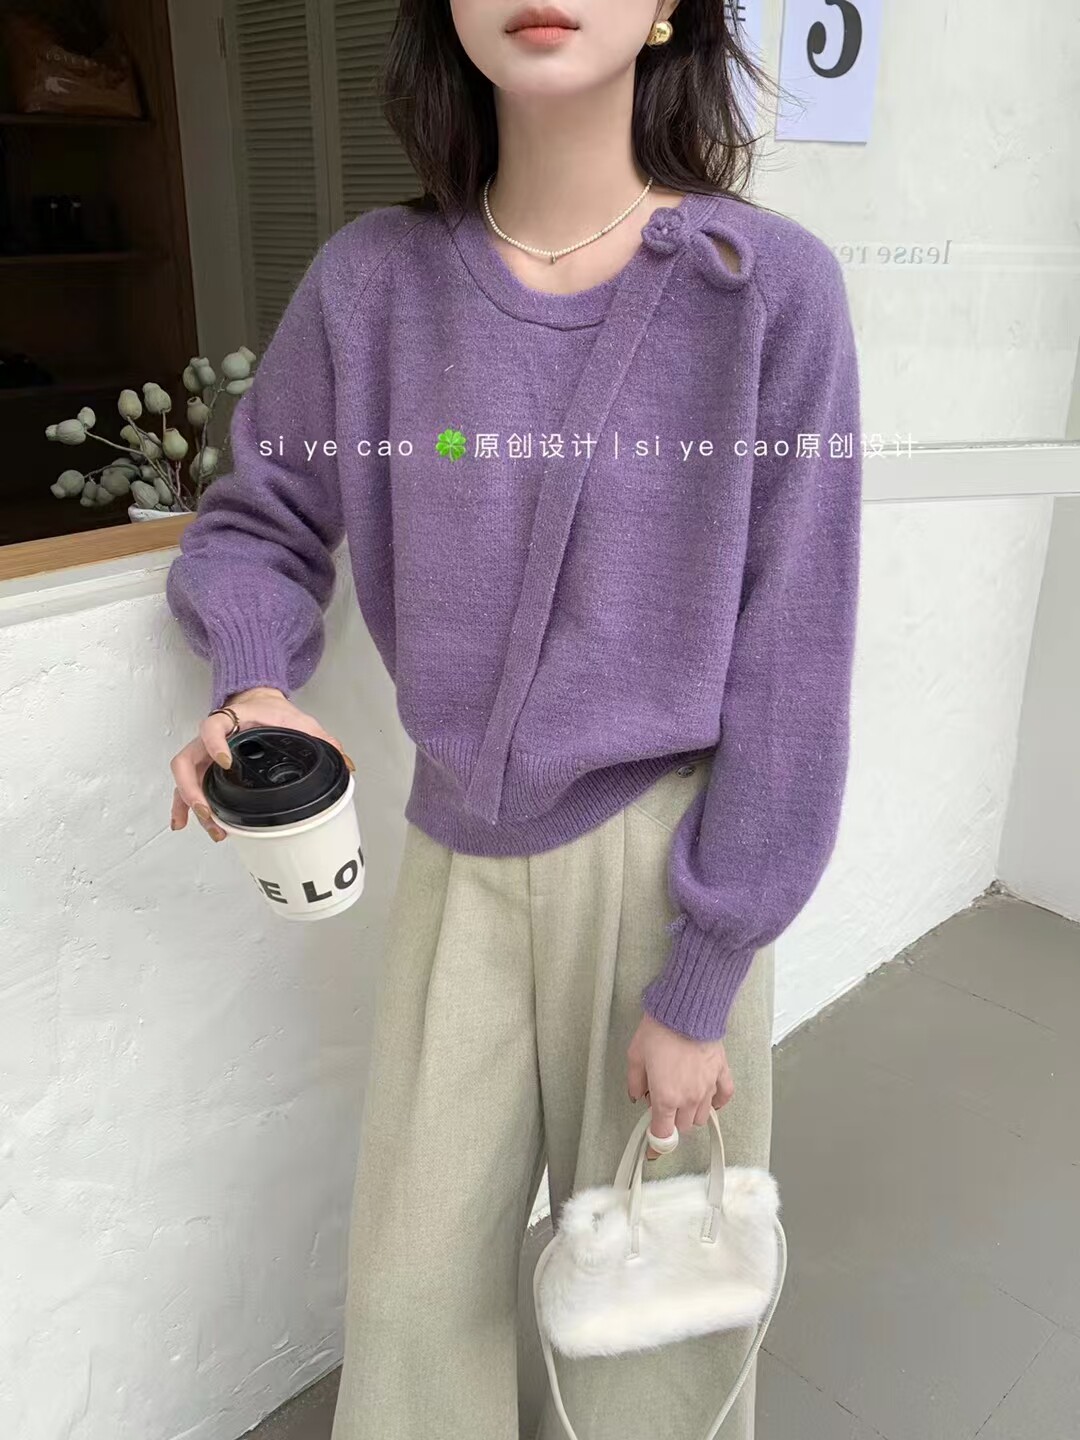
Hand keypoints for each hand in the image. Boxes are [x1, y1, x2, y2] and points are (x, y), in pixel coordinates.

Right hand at [169, 685, 354, 842]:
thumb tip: (346, 763)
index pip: (213, 726)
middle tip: (209, 811)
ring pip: (184, 776)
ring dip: (188, 803)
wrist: (259, 701)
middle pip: (186, 760)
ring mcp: (204, 752)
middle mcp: (211, 736)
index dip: (214, 744)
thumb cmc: (275, 711)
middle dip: (193, 790)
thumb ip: (321, 738)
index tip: (226, 762)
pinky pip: (187, 784)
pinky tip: (182, 824)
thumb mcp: (299, 720)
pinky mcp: (204, 765)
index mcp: (233, 719)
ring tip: (209, 826)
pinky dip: (182, 805)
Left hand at [626, 1013, 733, 1158]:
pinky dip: (717, 1102)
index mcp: (666, 1098)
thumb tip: (639, 1097)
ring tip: (682, 1097)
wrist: (687, 1010)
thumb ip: (635, 1082)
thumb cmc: (658, 1031)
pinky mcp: (721, 1073)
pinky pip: (724, 1097)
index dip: (656, 1146)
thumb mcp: (635, 1056)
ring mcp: (708, 1087)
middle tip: (662, 1105)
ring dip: (691, 1113)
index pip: (663, 1134)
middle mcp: (689, 1099)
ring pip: (702, 1116)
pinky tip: (709, 1098)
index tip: (652, 1152)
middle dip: (672, 1122)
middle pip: (683, 1126)